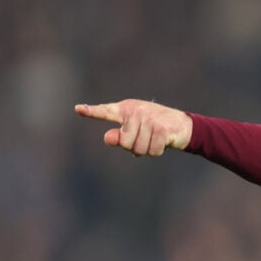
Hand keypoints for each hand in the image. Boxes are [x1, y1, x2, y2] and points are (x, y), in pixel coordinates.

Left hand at [74, 99, 192, 156]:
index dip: (92, 112)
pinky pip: (152, 151)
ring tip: (155, 140)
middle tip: (146, 139)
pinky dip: (158, 151)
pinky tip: (164, 142)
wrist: (183, 125)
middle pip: (124, 143)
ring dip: (148, 150)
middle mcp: (136, 111)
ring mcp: (149, 118)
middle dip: (135, 147)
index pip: (106, 111)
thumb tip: (108, 138)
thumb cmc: (154, 129)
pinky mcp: (161, 128)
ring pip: (138, 149)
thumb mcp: (135, 132)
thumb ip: (119, 137)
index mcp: (125, 110)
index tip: (78, 109)